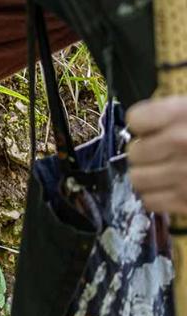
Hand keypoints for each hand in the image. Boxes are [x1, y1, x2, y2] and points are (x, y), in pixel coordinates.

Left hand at [127, 96, 186, 214]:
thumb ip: (170, 114)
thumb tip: (140, 124)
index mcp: (184, 113)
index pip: (135, 119)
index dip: (143, 124)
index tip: (153, 127)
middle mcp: (180, 142)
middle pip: (133, 152)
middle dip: (146, 153)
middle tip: (163, 153)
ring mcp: (183, 175)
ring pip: (137, 179)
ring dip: (148, 176)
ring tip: (166, 171)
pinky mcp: (186, 202)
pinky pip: (150, 202)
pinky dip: (158, 197)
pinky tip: (173, 188)